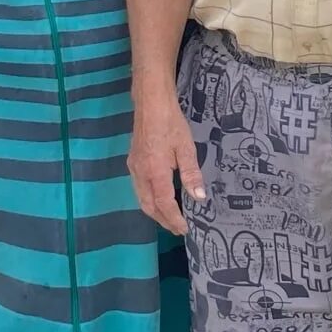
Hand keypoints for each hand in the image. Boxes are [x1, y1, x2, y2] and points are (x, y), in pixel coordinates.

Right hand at [128, 96, 205, 235]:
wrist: (150, 103)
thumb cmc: (171, 123)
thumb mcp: (186, 148)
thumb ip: (191, 174)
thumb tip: (199, 197)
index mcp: (155, 172)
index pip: (164, 204)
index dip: (174, 219)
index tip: (184, 229)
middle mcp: (141, 173)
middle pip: (149, 206)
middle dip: (163, 220)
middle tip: (177, 229)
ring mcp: (134, 168)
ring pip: (142, 199)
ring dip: (155, 212)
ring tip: (169, 218)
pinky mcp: (133, 162)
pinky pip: (138, 189)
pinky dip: (149, 200)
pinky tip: (158, 198)